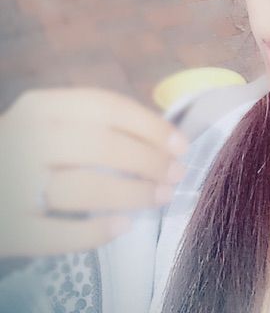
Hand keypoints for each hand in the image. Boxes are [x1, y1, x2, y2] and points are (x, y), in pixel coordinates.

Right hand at [0, 87, 189, 258]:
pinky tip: (122, 226)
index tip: (181, 145)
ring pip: (84, 188)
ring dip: (133, 194)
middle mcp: (27, 139)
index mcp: (43, 106)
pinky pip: (56, 234)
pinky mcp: (7, 227)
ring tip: (161, 197)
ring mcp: (13, 184)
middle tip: (177, 175)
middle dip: (149, 161)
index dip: (151, 126)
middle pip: (102, 146)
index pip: (109, 108)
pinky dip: (94, 232)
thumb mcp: (53, 121)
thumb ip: (96, 124)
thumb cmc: (28, 147)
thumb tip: (162, 141)